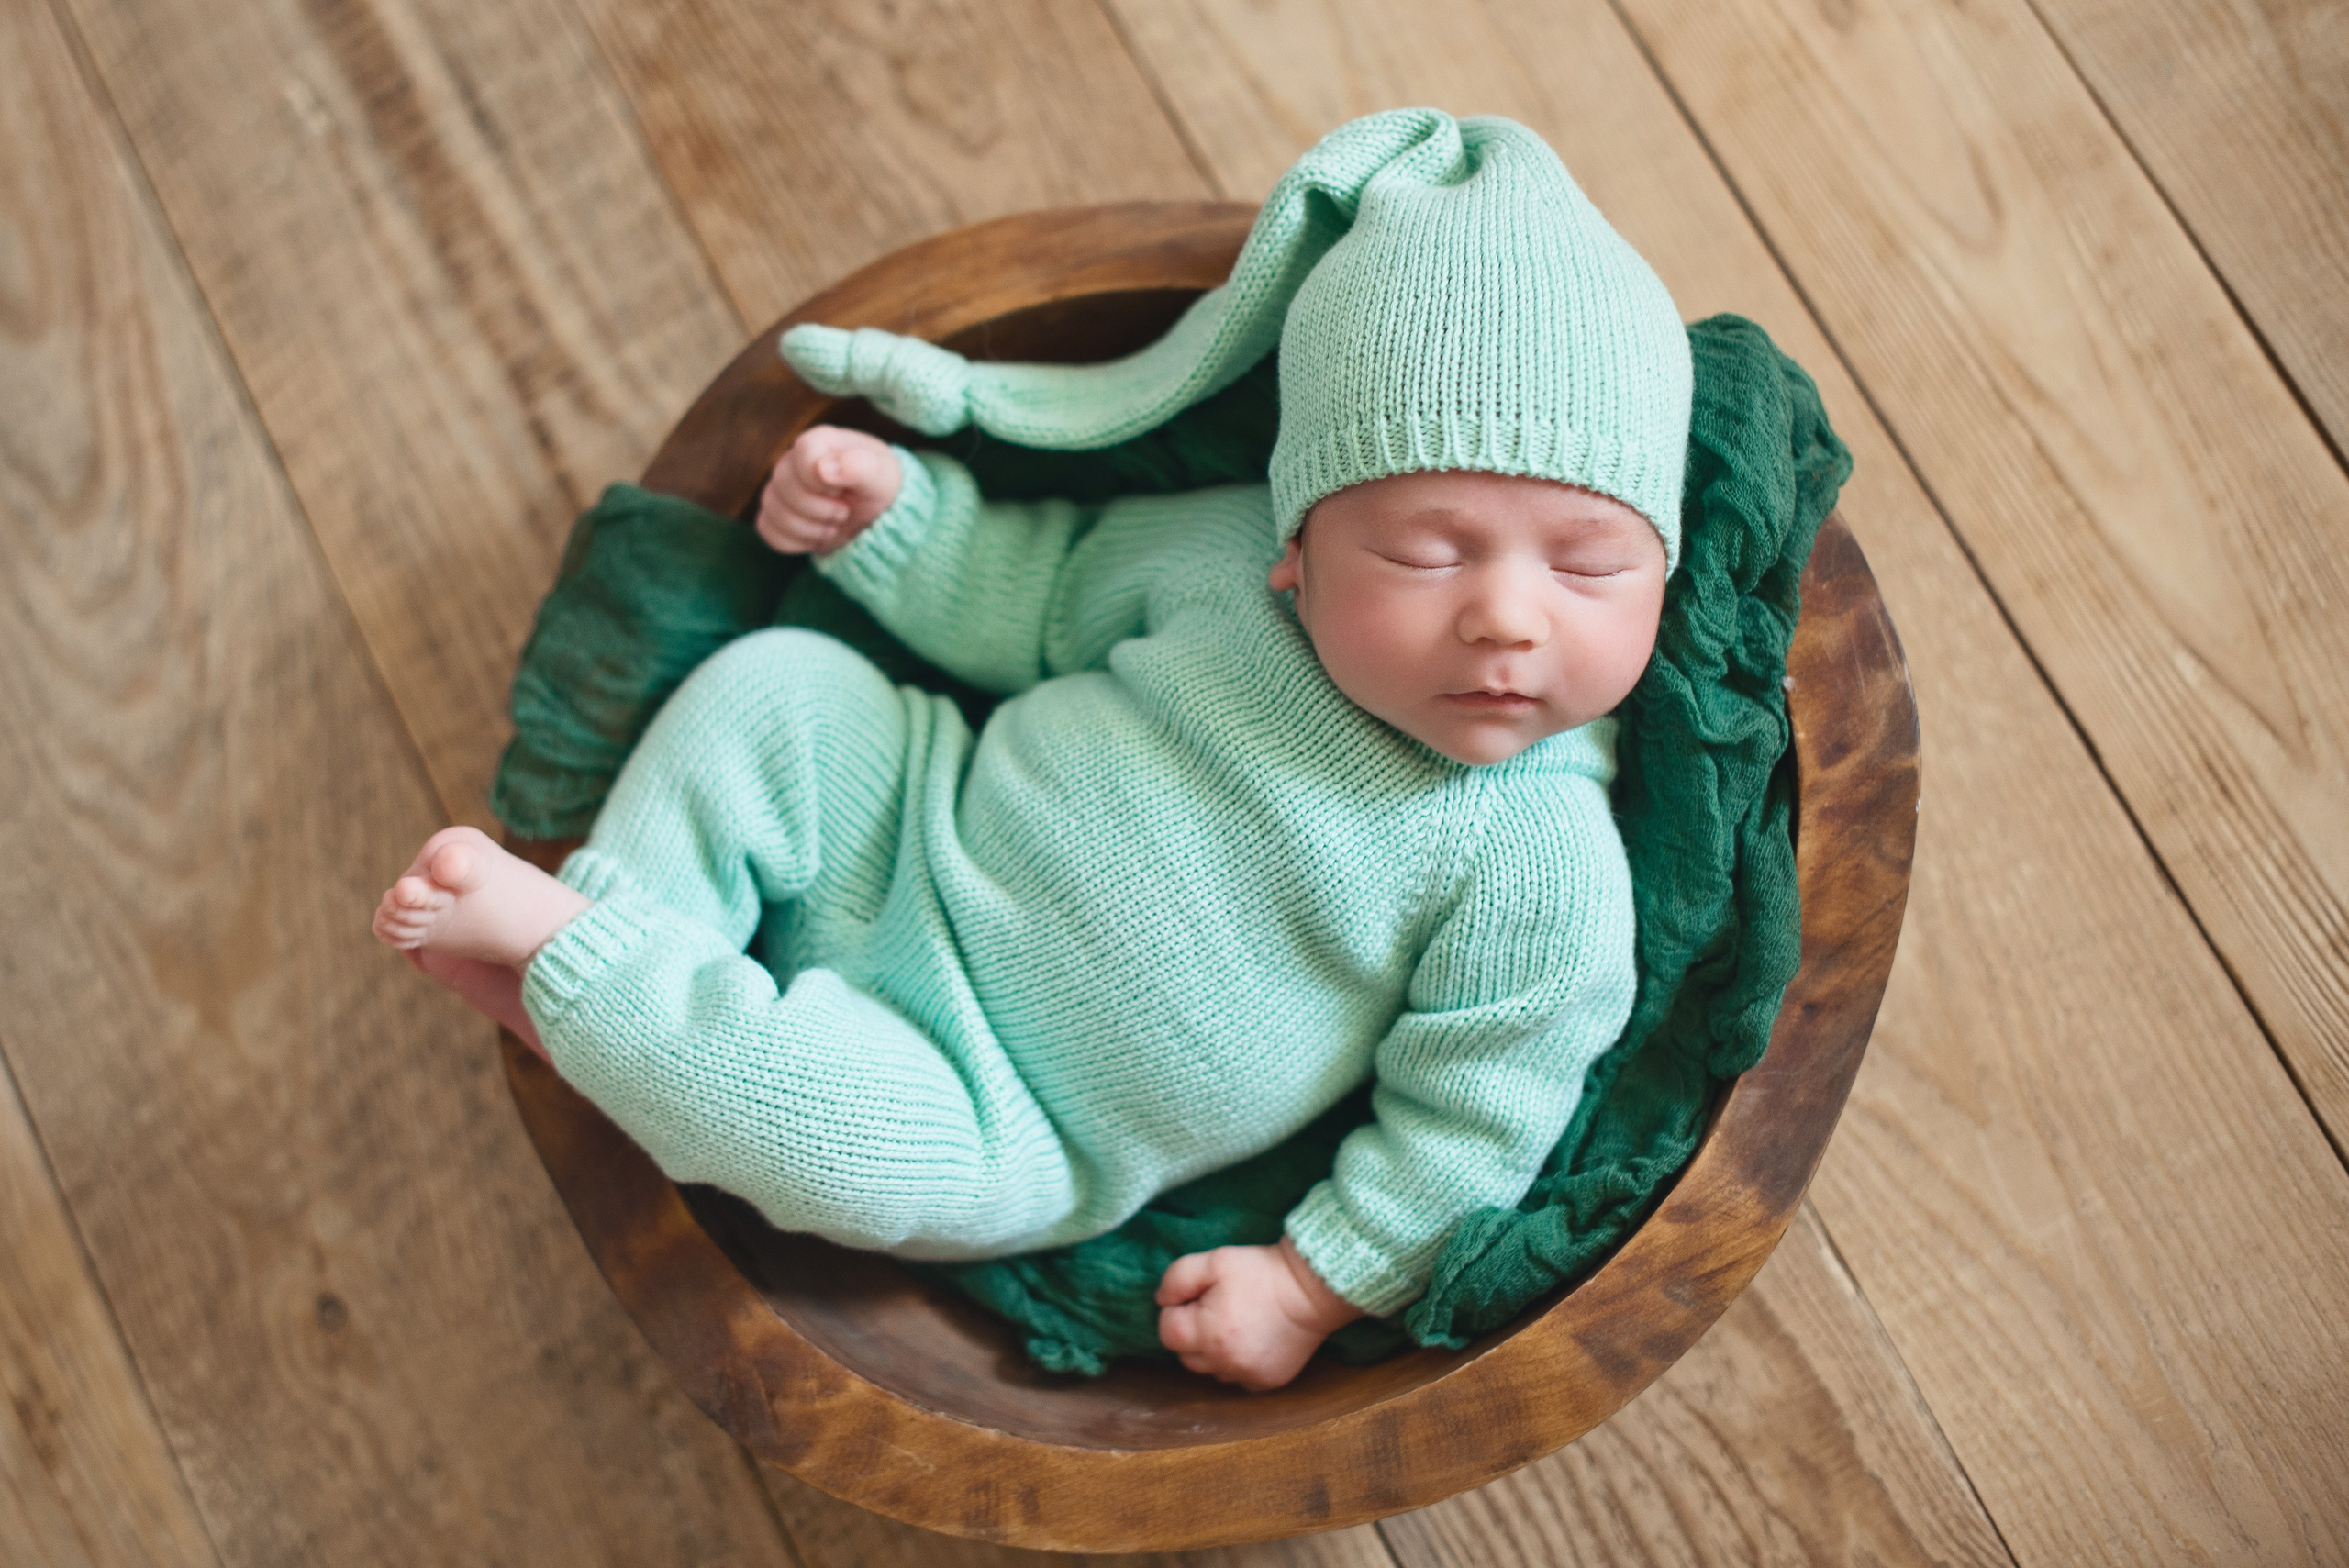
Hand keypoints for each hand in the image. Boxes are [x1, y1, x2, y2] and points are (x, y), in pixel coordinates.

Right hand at [756, 425, 901, 554]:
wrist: (873, 517)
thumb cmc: (877, 488)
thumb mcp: (881, 476)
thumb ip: (858, 466)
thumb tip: (823, 469)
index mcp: (820, 442)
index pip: (803, 453)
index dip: (822, 480)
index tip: (843, 490)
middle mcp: (793, 461)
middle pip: (784, 485)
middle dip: (819, 509)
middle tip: (844, 512)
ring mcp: (779, 488)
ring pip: (773, 510)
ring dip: (809, 529)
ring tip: (834, 526)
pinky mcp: (773, 514)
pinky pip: (767, 530)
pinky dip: (795, 542)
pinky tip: (817, 536)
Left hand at [1156, 1236, 1364, 1390]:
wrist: (1311, 1290)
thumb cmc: (1260, 1272)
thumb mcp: (1213, 1261)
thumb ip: (1176, 1279)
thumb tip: (1161, 1302)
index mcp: (1207, 1334)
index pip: (1167, 1332)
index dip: (1177, 1310)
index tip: (1199, 1295)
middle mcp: (1224, 1363)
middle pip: (1186, 1356)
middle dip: (1192, 1333)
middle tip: (1217, 1307)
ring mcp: (1246, 1376)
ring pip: (1211, 1370)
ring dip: (1213, 1351)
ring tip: (1236, 1322)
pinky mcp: (1266, 1383)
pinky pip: (1236, 1377)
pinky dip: (1236, 1362)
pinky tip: (1251, 1339)